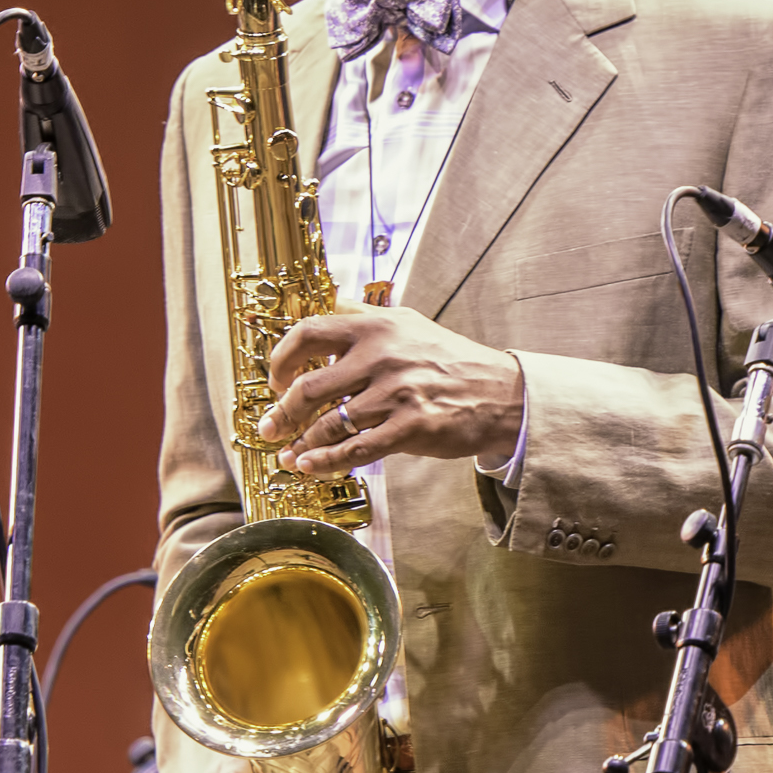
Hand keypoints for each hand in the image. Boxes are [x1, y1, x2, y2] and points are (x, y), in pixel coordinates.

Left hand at [258, 308, 523, 474]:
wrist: (500, 392)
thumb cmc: (449, 359)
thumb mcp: (408, 323)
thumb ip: (365, 315)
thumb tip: (329, 305)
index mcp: (375, 327)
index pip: (307, 334)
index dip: (281, 360)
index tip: (276, 380)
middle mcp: (382, 356)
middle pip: (308, 386)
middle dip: (282, 412)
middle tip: (271, 427)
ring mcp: (397, 393)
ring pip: (329, 424)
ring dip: (301, 444)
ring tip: (289, 455)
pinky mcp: (411, 427)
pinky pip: (356, 450)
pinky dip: (326, 462)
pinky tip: (311, 467)